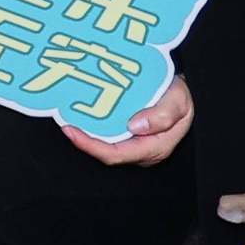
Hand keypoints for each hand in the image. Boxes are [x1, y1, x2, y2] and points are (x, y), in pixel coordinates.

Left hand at [68, 81, 194, 167]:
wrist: (179, 90)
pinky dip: (92, 128)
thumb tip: (135, 126)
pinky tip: (79, 117)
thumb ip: (162, 115)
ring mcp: (134, 144)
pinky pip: (107, 136)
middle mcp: (142, 151)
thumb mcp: (178, 101)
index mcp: (155, 147)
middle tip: (64, 124)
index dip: (91, 146)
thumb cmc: (180, 96)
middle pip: (107, 153)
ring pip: (105, 146)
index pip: (117, 155)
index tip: (71, 131)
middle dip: (84, 142)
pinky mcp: (128, 136)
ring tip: (67, 120)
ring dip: (85, 135)